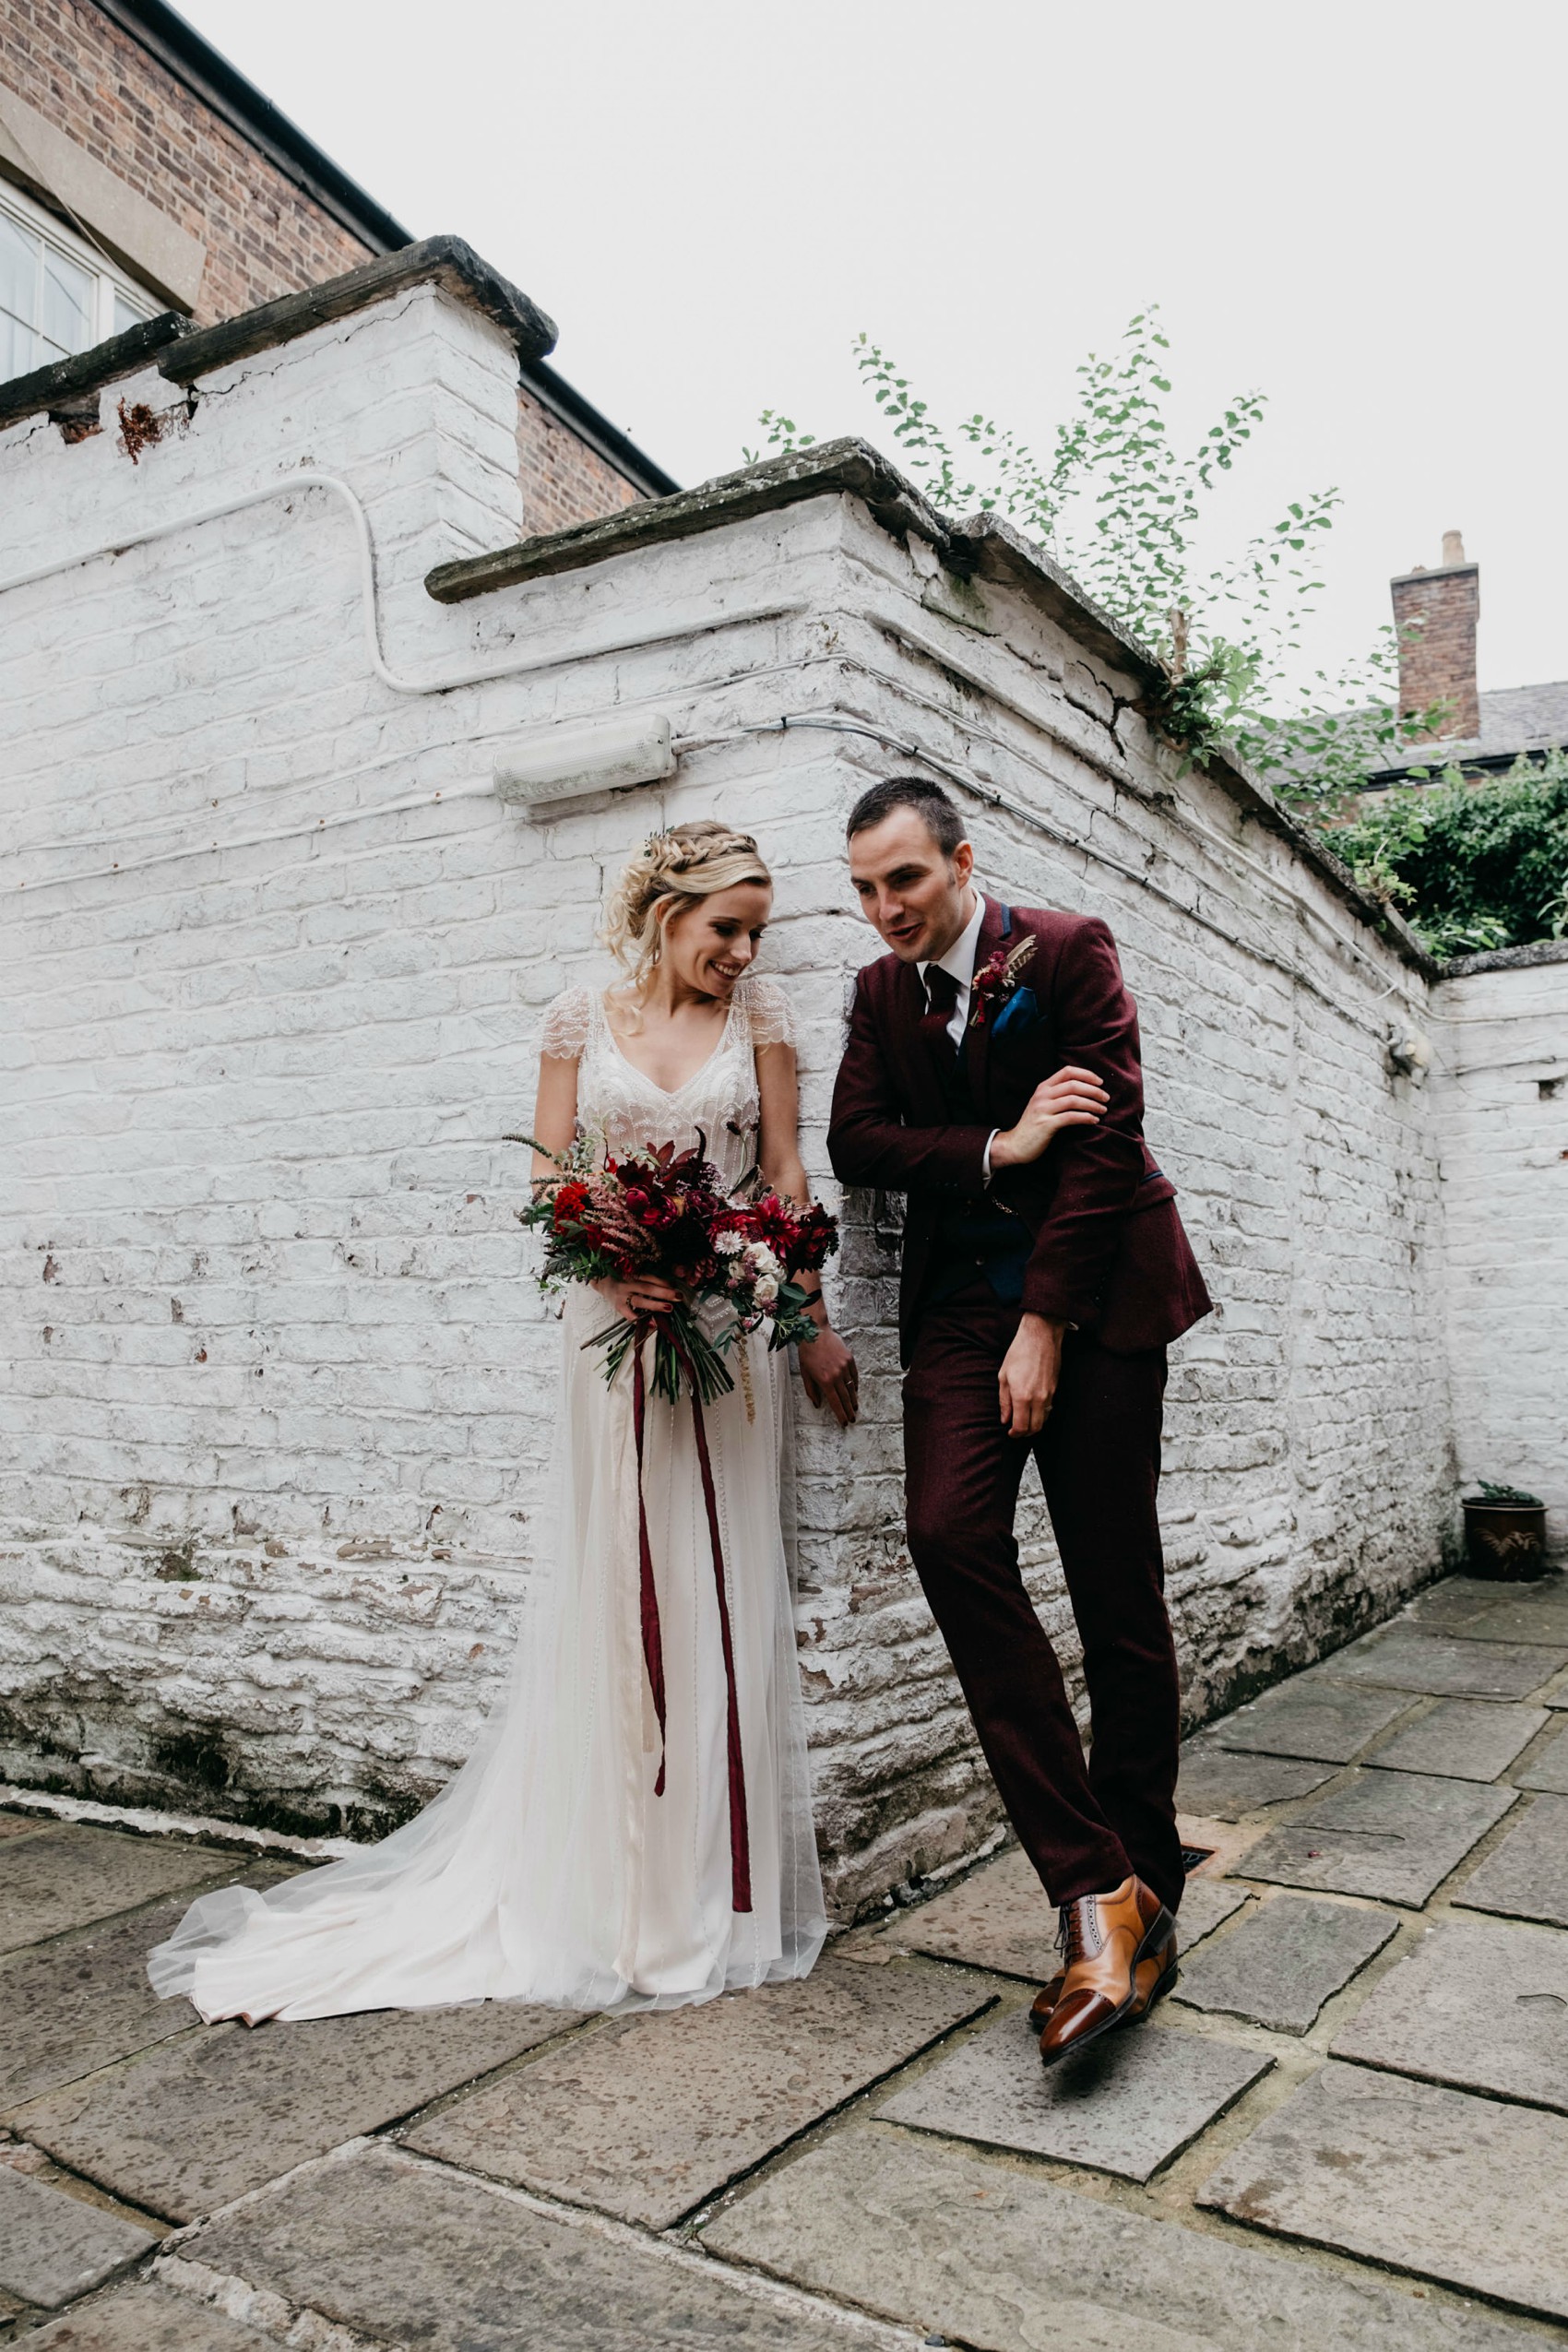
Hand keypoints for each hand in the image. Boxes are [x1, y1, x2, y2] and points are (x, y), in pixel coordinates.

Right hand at [592, 1273, 680, 1320]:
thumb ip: (651, 1278)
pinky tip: (651, 1323)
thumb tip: (671, 1284)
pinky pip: (628, 1314)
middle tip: (678, 1297)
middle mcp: (628, 1283)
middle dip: (664, 1293)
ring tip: (668, 1308)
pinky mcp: (618, 1306)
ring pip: (639, 1300)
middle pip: (647, 1288)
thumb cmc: (624, 1278)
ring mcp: (622, 1295)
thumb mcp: (636, 1273)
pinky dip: (639, 1319)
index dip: (664, 1282)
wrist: (602, 1282)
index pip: (651, 1277)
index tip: (677, 1287)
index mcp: (634, 1273)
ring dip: (654, 1305)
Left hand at [798, 1323, 858, 1425]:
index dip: (840, 1414)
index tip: (844, 1422)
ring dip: (853, 1399)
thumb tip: (817, 1404)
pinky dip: (855, 1384)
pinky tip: (854, 1390)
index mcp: (825, 1381)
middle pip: (845, 1398)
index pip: (835, 1402)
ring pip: (851, 1387)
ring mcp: (844, 1366)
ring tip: (854, 1407)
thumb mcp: (805, 1374)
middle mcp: (837, 1375)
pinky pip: (854, 1375)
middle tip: (852, 1419)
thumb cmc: (807, 1353)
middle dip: (849, 1410)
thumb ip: (811, 1391)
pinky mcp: (849, 1359)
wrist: (815, 1332)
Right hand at [990, 1066, 1107, 1169]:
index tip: (1100, 1082)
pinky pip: (1071, 1117)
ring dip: (1092, 1104)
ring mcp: (1043, 1109)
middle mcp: (1042, 1095)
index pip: (1067, 1071)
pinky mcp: (1046, 1124)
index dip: (1086, 1074)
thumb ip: (1058, 1094)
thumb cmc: (1034, 1125)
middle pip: (1074, 1085)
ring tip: (1103, 1110)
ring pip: (1074, 1100)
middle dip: (1094, 1090)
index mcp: (1043, 1087)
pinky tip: (1094, 1120)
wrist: (1015, 1145)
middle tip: (1106, 1098)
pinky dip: (1086, 1117)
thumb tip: (1085, 1089)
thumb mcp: (1043, 1104)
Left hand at [998, 1313, 1066, 1438]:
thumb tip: (1004, 1418)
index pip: (1021, 1427)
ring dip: (1034, 1425)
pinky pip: (1049, 1408)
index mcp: (1022, 1396)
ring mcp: (1049, 1394)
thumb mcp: (1003, 1376)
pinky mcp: (1055, 1389)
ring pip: (1044, 1420)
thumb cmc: (1019, 1352)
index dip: (1015, 1434)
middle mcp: (1038, 1399)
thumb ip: (1004, 1401)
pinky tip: (1033, 1409)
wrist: (1041, 1336)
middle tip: (1016, 1431)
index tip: (1010, 1433)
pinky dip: (1041, 1414)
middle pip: (1035, 1428)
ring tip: (1024, 1421)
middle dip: (1025, 1434)